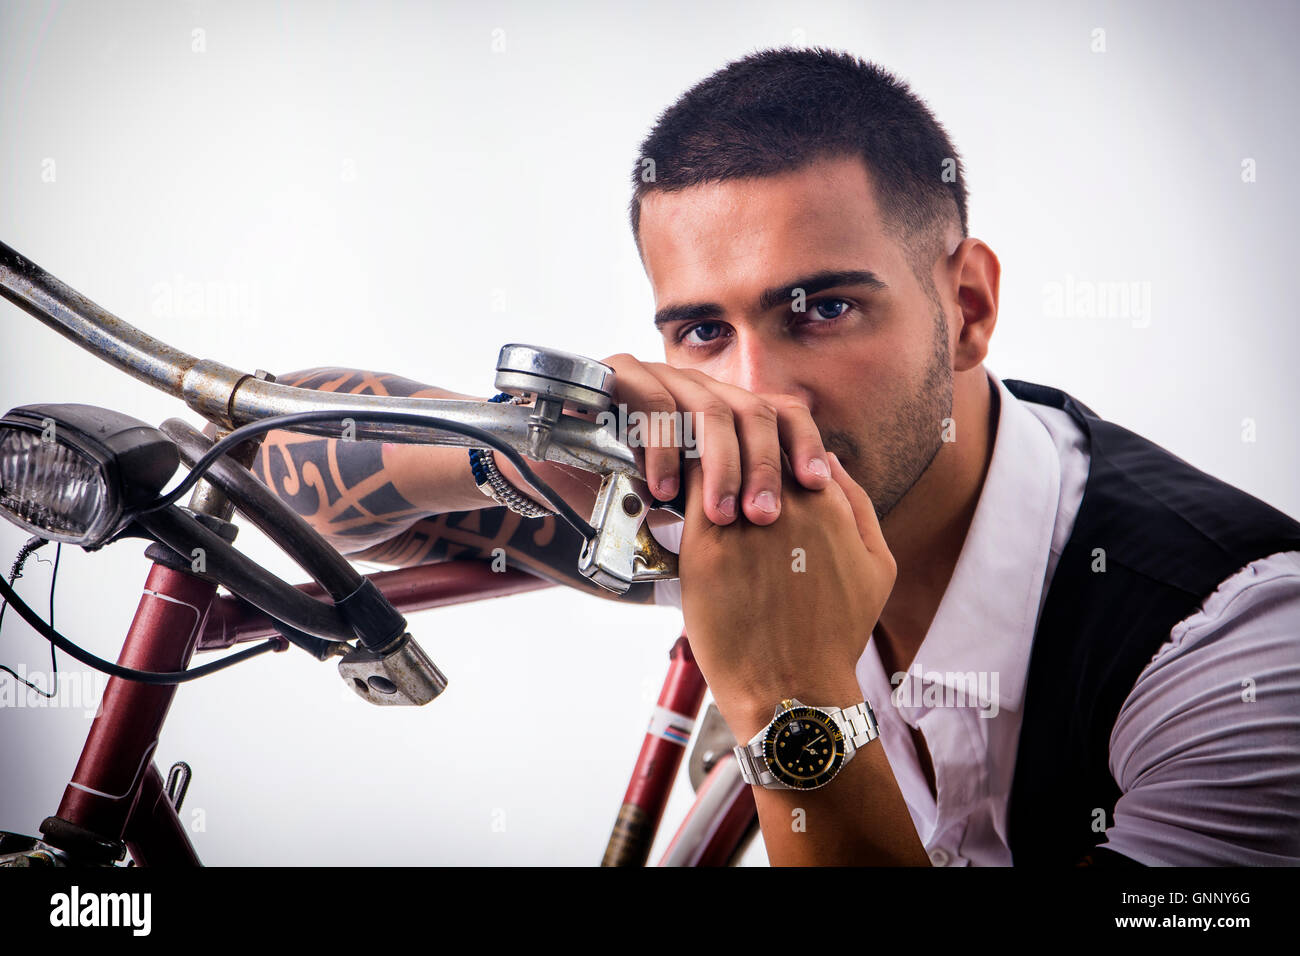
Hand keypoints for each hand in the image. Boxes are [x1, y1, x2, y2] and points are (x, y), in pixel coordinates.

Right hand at [601, 354, 831, 525]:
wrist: (553, 475)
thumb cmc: (628, 498)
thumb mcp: (690, 509)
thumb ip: (730, 510)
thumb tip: (795, 538)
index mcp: (726, 414)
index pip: (783, 414)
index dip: (805, 444)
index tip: (817, 486)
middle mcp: (700, 389)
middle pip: (754, 411)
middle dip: (763, 466)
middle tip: (763, 515)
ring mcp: (662, 377)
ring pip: (710, 408)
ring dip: (719, 465)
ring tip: (717, 514)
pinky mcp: (619, 375)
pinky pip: (653, 402)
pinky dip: (663, 448)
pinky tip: (662, 491)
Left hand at [677, 452, 895, 740]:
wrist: (793, 689)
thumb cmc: (835, 633)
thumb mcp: (877, 566)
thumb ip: (859, 506)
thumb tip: (829, 459)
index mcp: (827, 504)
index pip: (788, 439)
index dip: (765, 441)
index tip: (748, 450)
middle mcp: (786, 506)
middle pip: (750, 441)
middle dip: (731, 438)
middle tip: (710, 442)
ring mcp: (744, 525)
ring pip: (714, 459)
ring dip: (702, 452)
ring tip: (684, 454)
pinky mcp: (705, 548)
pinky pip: (685, 492)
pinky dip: (677, 479)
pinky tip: (668, 480)